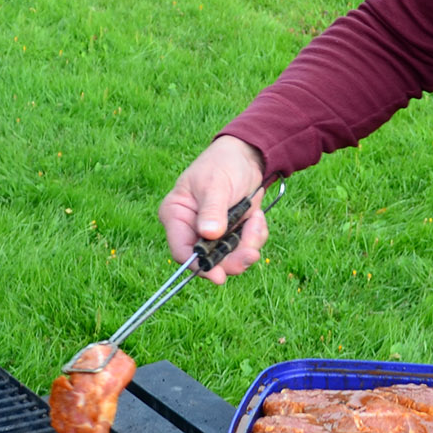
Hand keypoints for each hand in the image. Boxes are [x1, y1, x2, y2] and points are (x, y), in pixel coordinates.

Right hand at [158, 135, 267, 283]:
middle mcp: (191, 229)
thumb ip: (212, 210)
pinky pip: (244, 248)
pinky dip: (255, 236)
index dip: (198, 266)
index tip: (218, 276)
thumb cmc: (223, 163)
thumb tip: (208, 234)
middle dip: (232, 259)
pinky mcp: (230, 234)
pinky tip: (256, 217)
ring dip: (248, 244)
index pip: (182, 250)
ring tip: (256, 219)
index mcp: (176, 215)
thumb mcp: (216, 184)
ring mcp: (212, 234)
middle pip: (208, 260)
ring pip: (229, 257)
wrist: (245, 155)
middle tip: (252, 254)